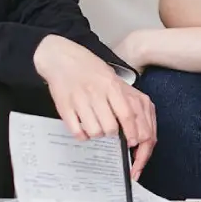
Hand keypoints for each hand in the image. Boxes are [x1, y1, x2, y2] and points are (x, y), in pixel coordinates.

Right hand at [33, 35, 156, 178]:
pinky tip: (84, 128)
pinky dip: (82, 135)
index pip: (128, 114)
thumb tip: (137, 125)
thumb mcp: (113, 79)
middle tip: (112, 131)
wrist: (63, 59)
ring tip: (97, 127)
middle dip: (114, 135)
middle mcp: (97, 93)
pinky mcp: (65, 107)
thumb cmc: (91, 70)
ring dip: (98, 134)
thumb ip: (125, 99)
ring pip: (95, 132)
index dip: (132, 132)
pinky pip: (77, 132)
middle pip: (111, 128)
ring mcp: (80, 100)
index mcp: (112, 85)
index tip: (133, 142)